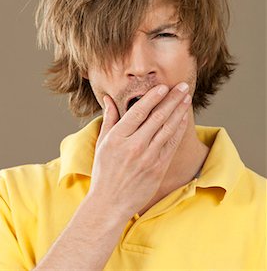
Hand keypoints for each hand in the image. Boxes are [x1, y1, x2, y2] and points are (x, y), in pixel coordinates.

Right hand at [88, 83, 190, 218]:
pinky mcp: (158, 168)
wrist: (110, 204)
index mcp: (118, 138)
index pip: (139, 112)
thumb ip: (109, 119)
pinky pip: (171, 145)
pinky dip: (178, 130)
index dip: (153, 97)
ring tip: (186, 98)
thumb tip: (108, 98)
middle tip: (182, 86)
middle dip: (172, 99)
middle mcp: (134, 146)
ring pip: (167, 129)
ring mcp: (148, 158)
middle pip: (157, 117)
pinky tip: (184, 119)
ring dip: (179, 111)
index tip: (163, 86)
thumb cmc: (104, 172)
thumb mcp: (102, 143)